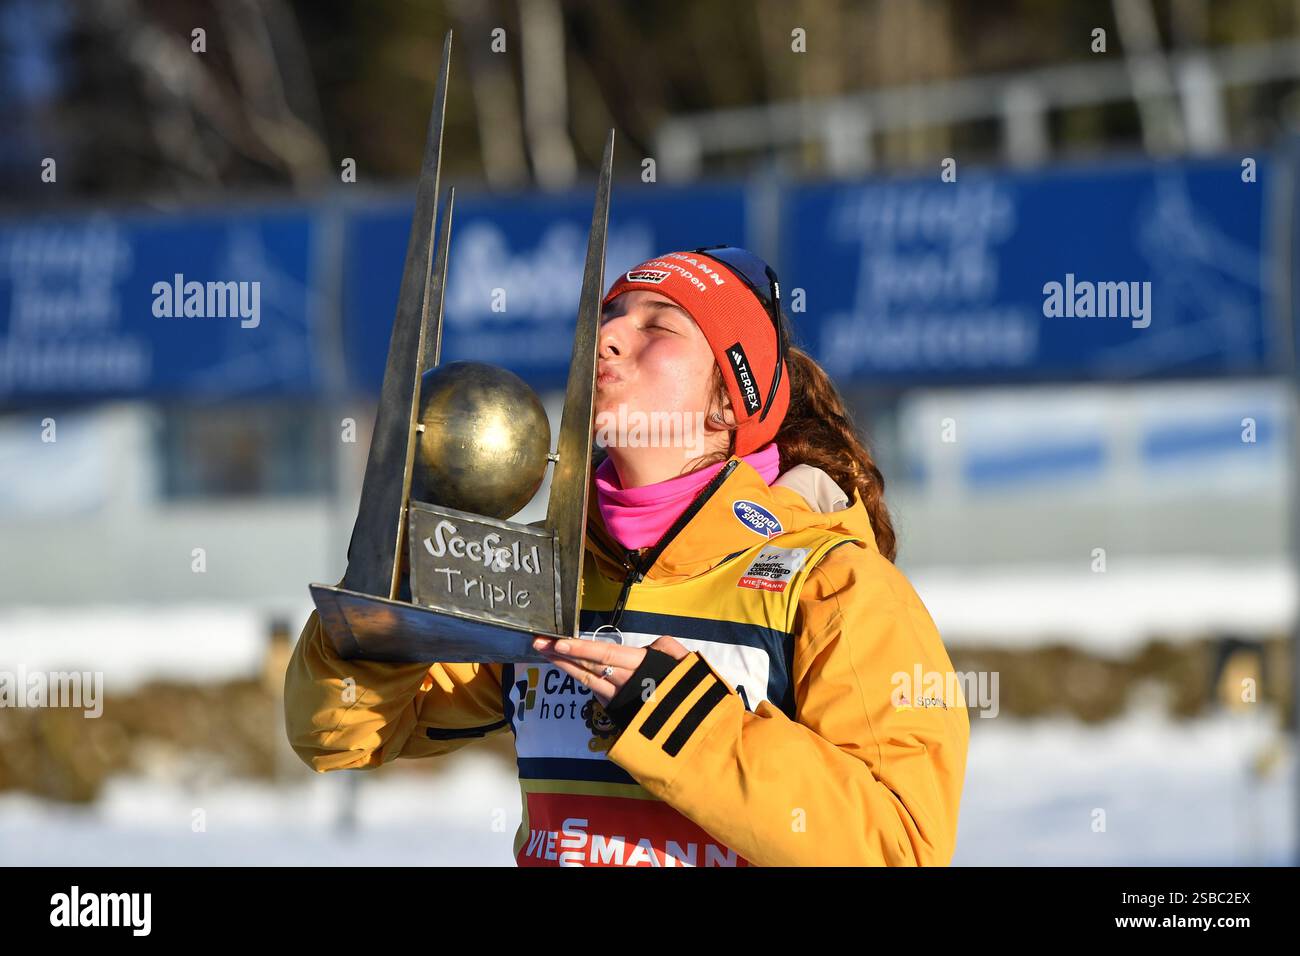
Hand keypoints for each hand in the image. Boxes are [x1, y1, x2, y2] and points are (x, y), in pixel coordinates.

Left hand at [532, 634, 689, 706]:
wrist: (695, 733)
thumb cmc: (692, 694)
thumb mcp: (686, 664)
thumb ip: (668, 649)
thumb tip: (655, 645)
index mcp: (640, 666)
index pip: (603, 654)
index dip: (579, 649)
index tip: (557, 643)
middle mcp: (625, 683)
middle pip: (587, 666)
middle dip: (561, 654)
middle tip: (538, 643)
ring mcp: (620, 700)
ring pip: (588, 680)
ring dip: (565, 666)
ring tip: (546, 653)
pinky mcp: (619, 711)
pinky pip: (598, 693)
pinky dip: (583, 680)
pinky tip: (570, 670)